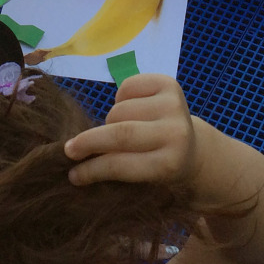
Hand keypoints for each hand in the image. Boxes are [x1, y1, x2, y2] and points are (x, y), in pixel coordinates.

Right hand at [63, 74, 196, 187]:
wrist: (195, 149)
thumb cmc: (160, 168)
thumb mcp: (144, 180)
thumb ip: (116, 171)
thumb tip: (76, 168)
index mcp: (170, 164)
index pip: (121, 164)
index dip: (92, 169)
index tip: (73, 174)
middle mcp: (176, 132)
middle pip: (119, 133)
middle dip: (88, 141)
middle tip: (69, 150)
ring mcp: (174, 105)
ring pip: (119, 109)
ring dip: (110, 121)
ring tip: (119, 129)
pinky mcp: (170, 84)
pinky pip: (126, 87)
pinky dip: (120, 99)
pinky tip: (132, 109)